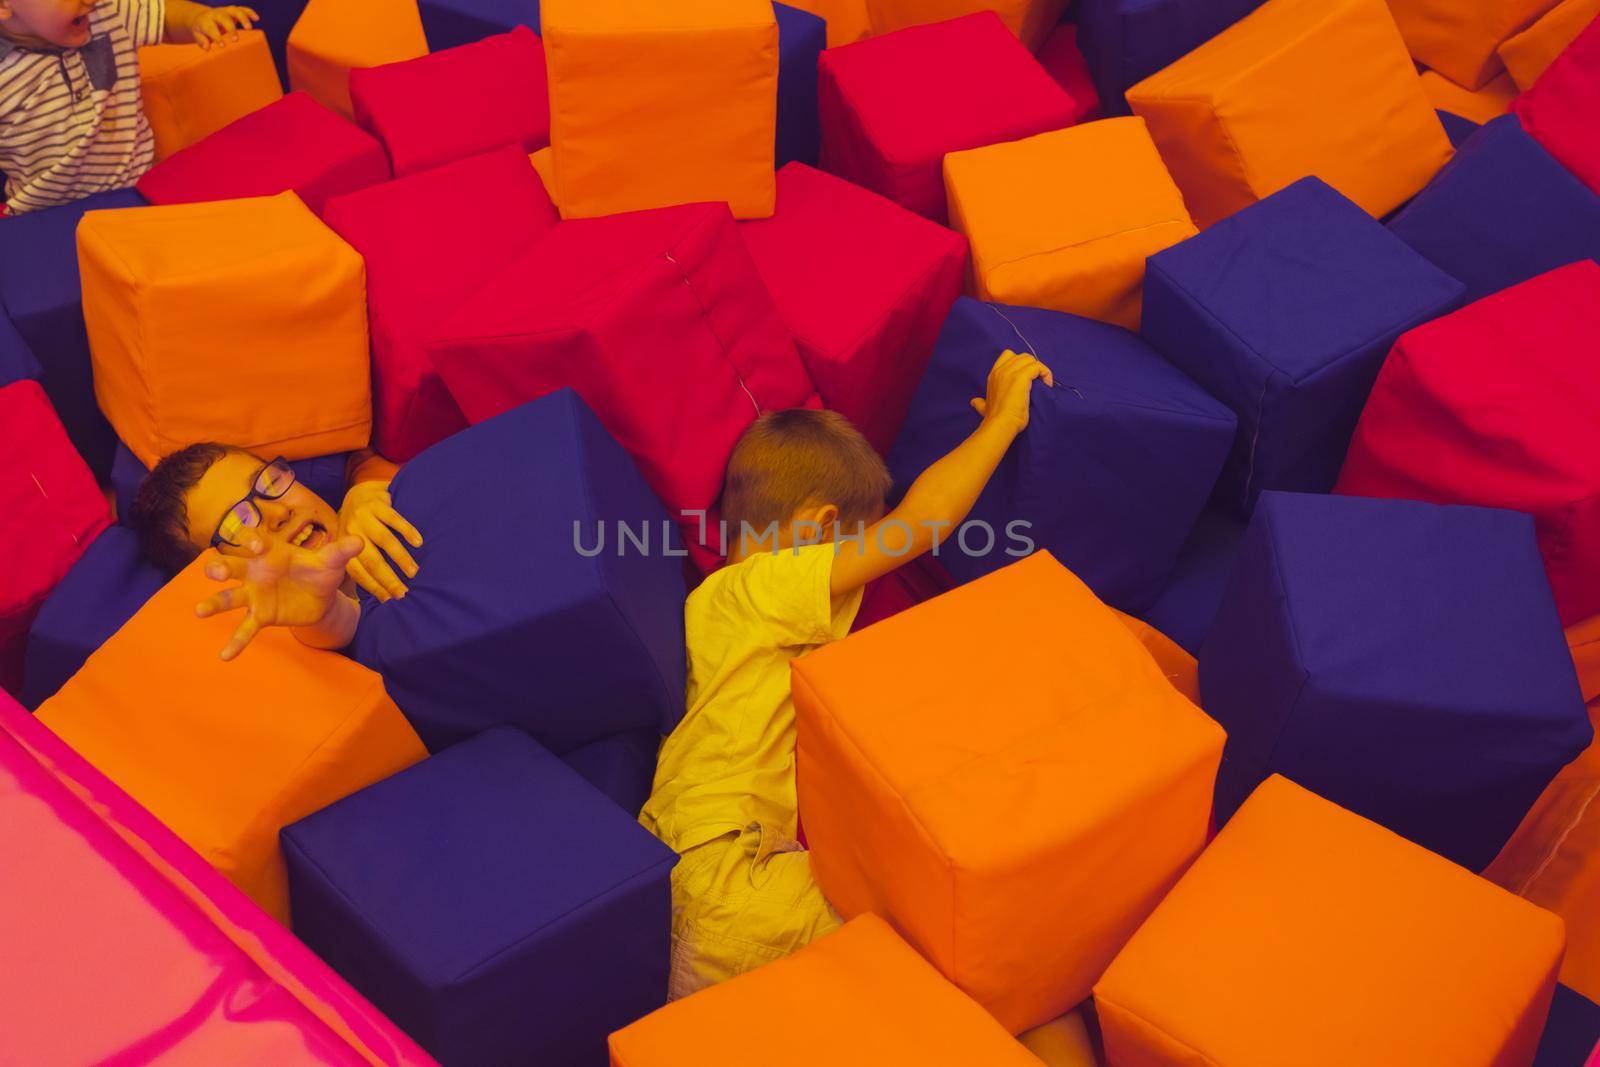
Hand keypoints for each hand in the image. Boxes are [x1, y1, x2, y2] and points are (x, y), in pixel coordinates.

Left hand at [187, 4, 257, 47]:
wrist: (202, 17)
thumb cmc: (202, 30)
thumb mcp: (197, 35)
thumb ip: (201, 41)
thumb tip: (207, 47)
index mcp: (205, 20)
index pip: (211, 27)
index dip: (216, 36)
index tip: (222, 46)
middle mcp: (216, 14)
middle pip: (223, 17)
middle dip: (230, 28)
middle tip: (236, 40)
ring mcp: (225, 11)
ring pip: (234, 10)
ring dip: (242, 18)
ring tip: (249, 28)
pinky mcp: (233, 11)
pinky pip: (242, 9)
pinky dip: (250, 12)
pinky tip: (257, 19)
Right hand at [195, 535, 363, 660]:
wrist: (321, 596)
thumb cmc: (320, 571)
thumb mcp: (332, 562)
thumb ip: (341, 552)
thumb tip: (359, 542)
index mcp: (271, 551)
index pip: (254, 540)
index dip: (251, 540)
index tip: (257, 545)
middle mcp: (256, 571)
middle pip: (231, 566)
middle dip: (219, 567)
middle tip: (213, 573)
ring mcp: (255, 594)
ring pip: (229, 597)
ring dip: (214, 603)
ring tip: (199, 611)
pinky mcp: (261, 616)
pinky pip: (245, 628)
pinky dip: (235, 642)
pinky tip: (224, 656)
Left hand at [338, 480, 422, 601]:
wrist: (358, 493)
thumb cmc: (360, 528)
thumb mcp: (352, 546)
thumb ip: (362, 564)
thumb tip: (382, 594)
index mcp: (344, 546)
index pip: (358, 572)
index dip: (373, 587)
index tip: (389, 600)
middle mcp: (351, 531)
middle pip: (371, 560)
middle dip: (388, 579)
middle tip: (403, 593)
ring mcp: (363, 516)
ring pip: (384, 540)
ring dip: (400, 558)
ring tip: (414, 572)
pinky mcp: (377, 503)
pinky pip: (394, 519)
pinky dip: (407, 531)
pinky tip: (418, 542)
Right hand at [970, 349, 1053, 432]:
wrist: (1000, 424)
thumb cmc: (994, 419)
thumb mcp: (984, 408)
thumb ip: (980, 403)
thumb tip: (973, 402)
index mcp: (993, 375)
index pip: (1009, 355)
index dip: (1020, 363)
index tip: (1026, 378)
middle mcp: (1001, 370)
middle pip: (1022, 356)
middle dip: (1032, 366)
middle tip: (1037, 381)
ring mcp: (1010, 372)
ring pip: (1031, 360)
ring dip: (1040, 370)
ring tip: (1043, 384)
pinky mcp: (1021, 377)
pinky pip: (1038, 367)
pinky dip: (1045, 374)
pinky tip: (1047, 385)